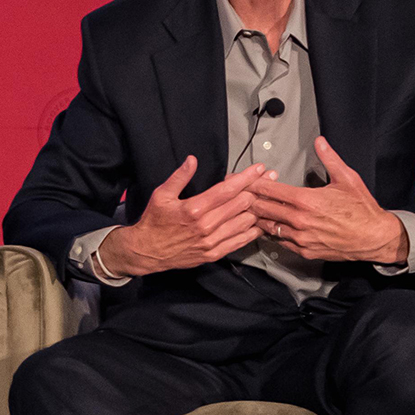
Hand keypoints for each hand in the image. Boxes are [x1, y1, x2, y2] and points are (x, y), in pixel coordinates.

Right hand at [96, 157, 269, 277]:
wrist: (146, 252)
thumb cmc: (154, 222)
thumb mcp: (161, 195)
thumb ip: (179, 177)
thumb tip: (192, 160)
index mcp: (194, 209)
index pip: (227, 189)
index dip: (246, 178)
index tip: (260, 169)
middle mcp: (206, 226)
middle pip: (241, 204)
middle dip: (257, 189)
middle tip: (269, 179)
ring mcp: (211, 242)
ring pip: (244, 222)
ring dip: (258, 209)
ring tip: (268, 198)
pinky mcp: (213, 254)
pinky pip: (240, 242)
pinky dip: (252, 231)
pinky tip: (259, 222)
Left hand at [246, 137, 407, 262]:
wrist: (374, 237)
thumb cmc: (362, 210)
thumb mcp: (347, 178)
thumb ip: (329, 159)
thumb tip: (320, 142)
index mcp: (307, 200)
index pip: (270, 190)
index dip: (253, 184)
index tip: (243, 181)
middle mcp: (300, 220)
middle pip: (263, 209)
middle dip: (249, 201)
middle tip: (237, 195)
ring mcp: (301, 238)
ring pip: (268, 227)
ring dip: (259, 218)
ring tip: (249, 211)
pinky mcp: (304, 251)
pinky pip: (281, 242)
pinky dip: (273, 234)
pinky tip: (269, 227)